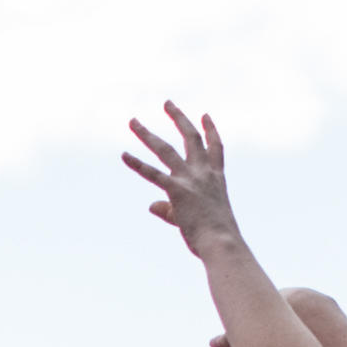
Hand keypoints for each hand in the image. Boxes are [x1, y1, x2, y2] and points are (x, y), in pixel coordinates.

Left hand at [120, 101, 242, 252]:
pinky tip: (124, 154)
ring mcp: (190, 180)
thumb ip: (170, 209)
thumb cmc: (215, 237)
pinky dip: (137, 164)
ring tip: (132, 121)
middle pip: (190, 138)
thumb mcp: (196, 217)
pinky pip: (152, 174)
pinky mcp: (177, 190)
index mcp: (216, 178)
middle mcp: (204, 173)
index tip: (204, 114)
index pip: (215, 148)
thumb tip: (151, 205)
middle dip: (178, 118)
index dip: (210, 130)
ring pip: (165, 149)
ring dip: (146, 134)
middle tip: (167, 103)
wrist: (222, 243)